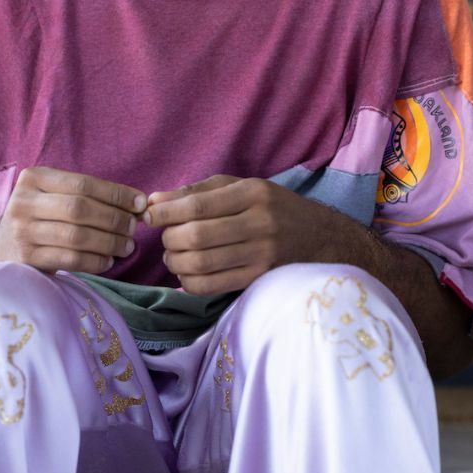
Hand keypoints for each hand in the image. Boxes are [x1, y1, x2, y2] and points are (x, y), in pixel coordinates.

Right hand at [0, 166, 144, 272]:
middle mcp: (23, 202)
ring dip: (109, 242)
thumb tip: (140, 205)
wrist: (1, 246)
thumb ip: (91, 196)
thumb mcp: (57, 196)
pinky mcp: (24, 259)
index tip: (141, 204)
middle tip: (134, 228)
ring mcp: (21, 231)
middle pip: (80, 209)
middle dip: (115, 219)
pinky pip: (69, 259)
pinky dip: (95, 261)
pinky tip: (108, 261)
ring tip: (127, 246)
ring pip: (76, 236)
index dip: (117, 194)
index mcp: (34, 179)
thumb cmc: (42, 216)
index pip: (84, 184)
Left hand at [148, 175, 352, 294]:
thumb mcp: (244, 187)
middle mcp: (260, 222)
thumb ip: (199, 191)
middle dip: (169, 239)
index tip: (149, 216)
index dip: (164, 213)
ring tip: (175, 256)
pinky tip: (189, 274)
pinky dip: (188, 282)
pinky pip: (211, 285)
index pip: (197, 204)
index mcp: (254, 193)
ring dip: (175, 262)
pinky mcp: (260, 277)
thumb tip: (153, 202)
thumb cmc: (274, 208)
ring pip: (200, 263)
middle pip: (195, 236)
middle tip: (167, 238)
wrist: (323, 238)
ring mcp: (262, 253)